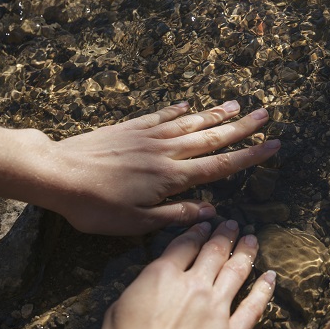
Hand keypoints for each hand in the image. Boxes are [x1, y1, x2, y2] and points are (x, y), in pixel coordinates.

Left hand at [41, 100, 279, 234]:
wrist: (56, 173)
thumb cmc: (94, 206)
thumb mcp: (135, 223)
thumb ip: (175, 215)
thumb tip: (210, 211)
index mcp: (170, 178)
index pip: (219, 166)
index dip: (249, 156)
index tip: (273, 145)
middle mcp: (164, 152)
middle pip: (210, 137)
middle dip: (241, 127)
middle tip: (266, 114)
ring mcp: (146, 136)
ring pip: (188, 122)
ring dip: (214, 114)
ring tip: (237, 104)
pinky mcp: (127, 128)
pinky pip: (159, 116)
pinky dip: (177, 110)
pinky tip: (188, 104)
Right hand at [96, 220, 275, 328]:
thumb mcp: (120, 305)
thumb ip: (142, 292)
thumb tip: (151, 290)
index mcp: (162, 275)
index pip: (185, 245)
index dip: (198, 232)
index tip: (206, 225)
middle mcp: (194, 285)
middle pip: (214, 252)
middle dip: (224, 236)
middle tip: (232, 226)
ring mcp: (216, 309)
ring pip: (237, 272)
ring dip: (245, 253)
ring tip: (251, 240)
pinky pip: (253, 307)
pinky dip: (264, 289)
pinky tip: (270, 277)